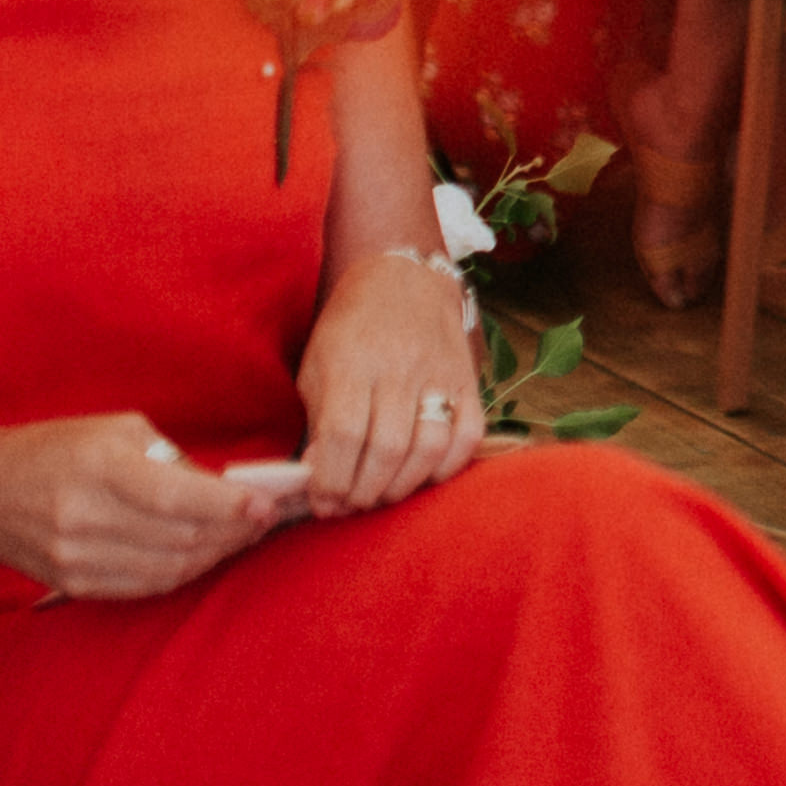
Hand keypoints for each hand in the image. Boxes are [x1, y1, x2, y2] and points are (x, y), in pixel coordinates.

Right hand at [0, 415, 284, 601]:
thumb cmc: (55, 450)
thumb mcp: (116, 431)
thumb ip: (172, 460)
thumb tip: (226, 490)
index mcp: (98, 468)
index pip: (177, 497)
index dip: (229, 506)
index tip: (266, 505)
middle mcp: (85, 517)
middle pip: (180, 537)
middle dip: (233, 531)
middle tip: (264, 519)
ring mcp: (77, 558)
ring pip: (169, 568)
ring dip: (215, 554)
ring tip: (241, 536)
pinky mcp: (73, 584)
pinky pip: (145, 587)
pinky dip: (184, 572)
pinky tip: (204, 555)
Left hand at [294, 254, 484, 515]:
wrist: (401, 280)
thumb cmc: (348, 331)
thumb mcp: (316, 367)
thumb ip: (317, 422)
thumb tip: (318, 477)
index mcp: (351, 363)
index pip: (342, 435)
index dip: (330, 479)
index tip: (322, 501)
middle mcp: (398, 368)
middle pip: (386, 448)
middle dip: (364, 492)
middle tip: (350, 505)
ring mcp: (439, 374)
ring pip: (429, 446)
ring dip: (402, 485)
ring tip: (382, 493)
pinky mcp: (468, 379)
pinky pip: (468, 435)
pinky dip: (447, 467)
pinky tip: (422, 475)